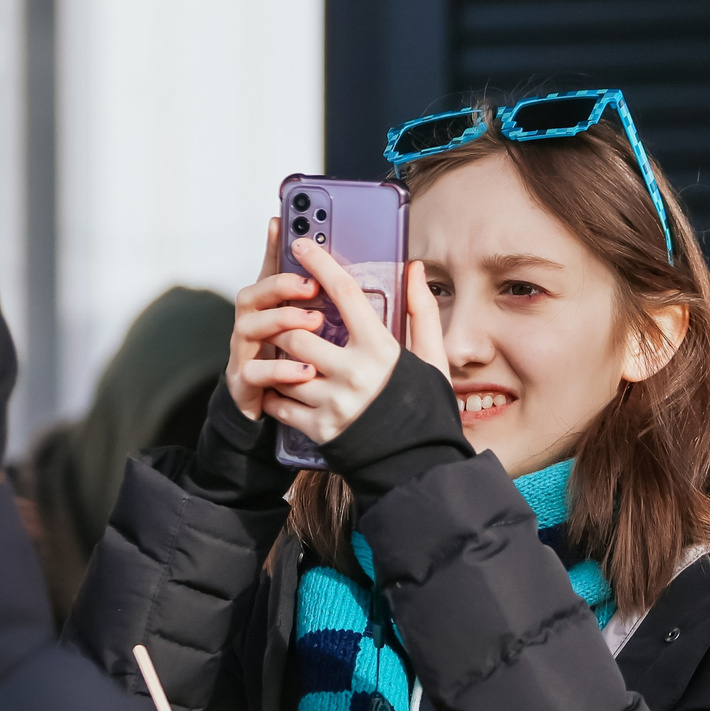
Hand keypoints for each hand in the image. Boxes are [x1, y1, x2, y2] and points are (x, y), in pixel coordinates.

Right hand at [225, 219, 326, 420]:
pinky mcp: (244, 384)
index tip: (282, 222)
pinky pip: (254, 372)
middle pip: (252, 294)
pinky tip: (305, 370)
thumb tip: (364, 274)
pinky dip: (279, 369)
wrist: (275, 413)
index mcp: (272, 309)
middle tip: (312, 286)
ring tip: (314, 323)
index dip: (273, 247)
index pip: (270, 271)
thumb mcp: (319, 333)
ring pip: (249, 327)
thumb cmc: (300, 366)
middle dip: (280, 285)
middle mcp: (253, 326)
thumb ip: (335, 305)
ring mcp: (245, 353)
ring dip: (281, 321)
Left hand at [260, 236, 447, 447]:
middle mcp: (354, 374)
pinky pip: (280, 402)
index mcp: (381, 350)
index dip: (320, 263)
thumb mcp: (432, 358)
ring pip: (282, 367)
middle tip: (288, 321)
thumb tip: (414, 269)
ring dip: (278, 358)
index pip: (344, 293)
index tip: (301, 245)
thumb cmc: (425, 408)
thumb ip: (421, 311)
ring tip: (286, 355)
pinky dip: (277, 392)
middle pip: (297, 332)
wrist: (419, 466)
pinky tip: (286, 386)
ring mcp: (334, 403)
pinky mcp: (319, 430)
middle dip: (286, 324)